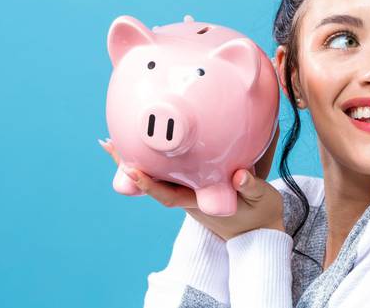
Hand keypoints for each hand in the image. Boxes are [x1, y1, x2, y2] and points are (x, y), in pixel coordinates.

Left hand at [98, 123, 284, 240]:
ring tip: (115, 137)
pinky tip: (144, 140)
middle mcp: (188, 197)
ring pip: (157, 174)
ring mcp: (189, 191)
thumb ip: (250, 187)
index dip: (148, 184)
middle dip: (129, 164)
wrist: (259, 231)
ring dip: (136, 158)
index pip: (168, 195)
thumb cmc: (259, 215)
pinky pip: (168, 170)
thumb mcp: (262, 200)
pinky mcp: (193, 184)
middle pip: (152, 182)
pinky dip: (153, 157)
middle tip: (108, 143)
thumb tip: (238, 174)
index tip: (131, 170)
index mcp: (201, 202)